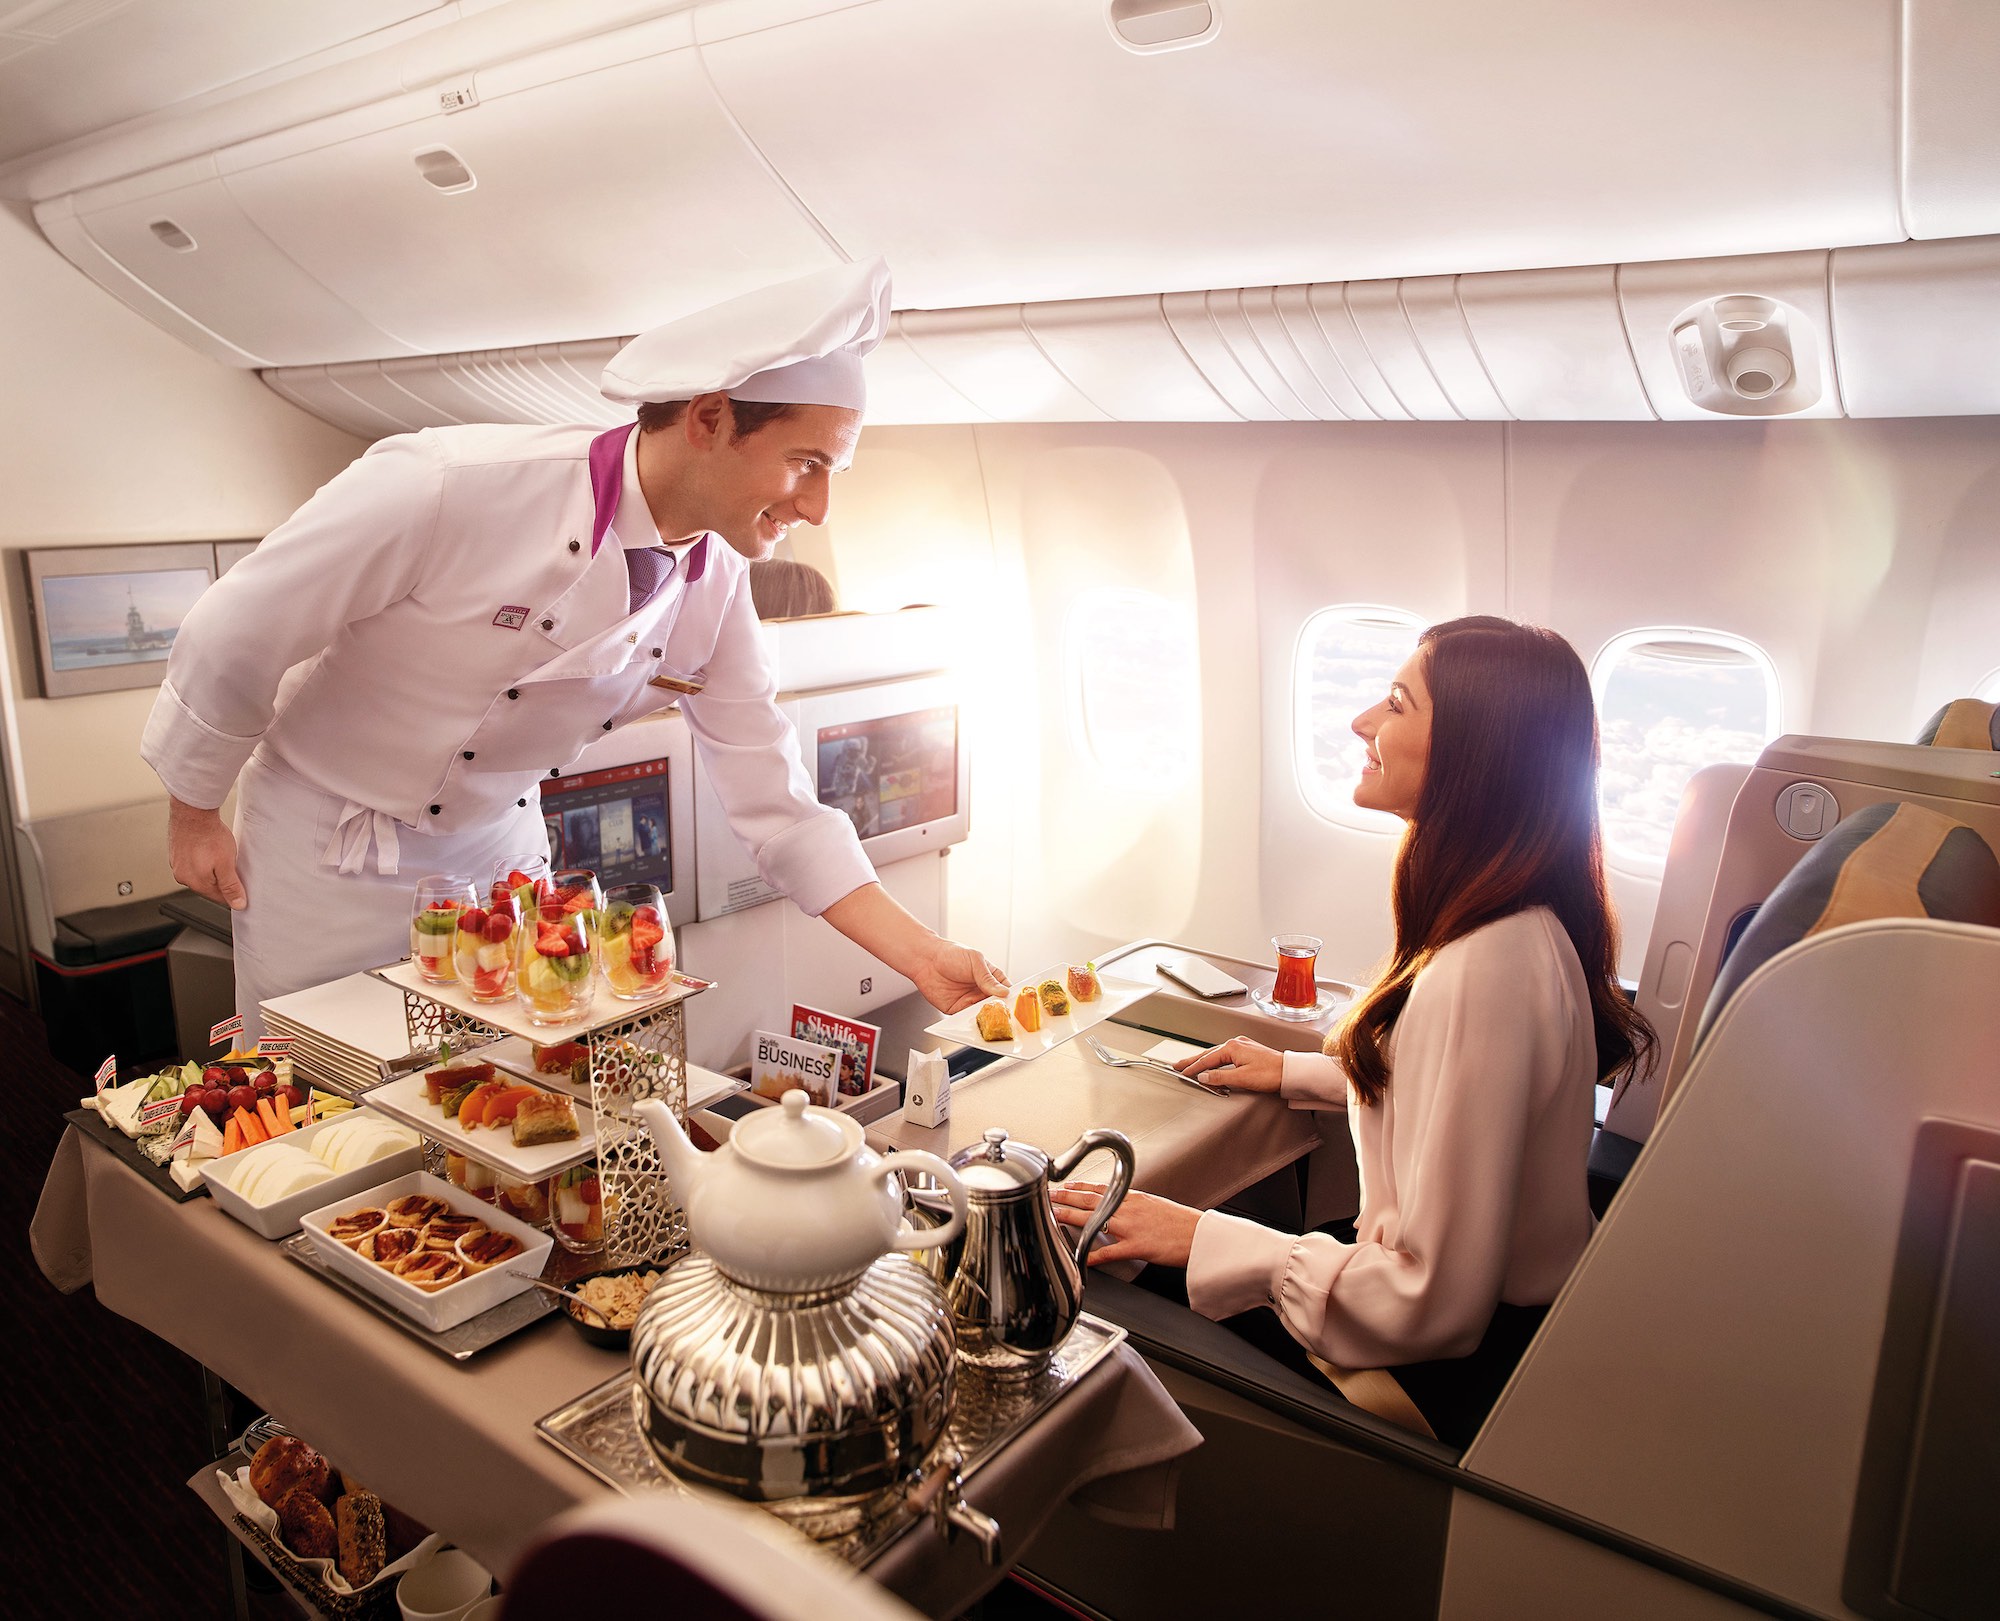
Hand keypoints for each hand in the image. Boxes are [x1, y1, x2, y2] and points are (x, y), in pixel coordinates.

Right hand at [167, 797, 246, 909]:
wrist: (193, 812)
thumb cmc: (209, 836)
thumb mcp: (227, 864)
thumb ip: (231, 886)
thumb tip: (238, 904)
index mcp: (196, 883)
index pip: (219, 898)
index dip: (233, 894)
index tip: (243, 889)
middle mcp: (183, 876)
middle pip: (209, 886)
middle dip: (223, 880)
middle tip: (233, 866)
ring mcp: (177, 864)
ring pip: (201, 874)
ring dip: (213, 868)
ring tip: (221, 855)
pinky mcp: (176, 853)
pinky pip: (193, 862)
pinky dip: (203, 859)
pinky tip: (210, 849)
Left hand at [909, 937, 1009, 1015]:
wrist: (926, 960)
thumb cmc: (951, 954)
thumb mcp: (975, 961)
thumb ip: (988, 978)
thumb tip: (1004, 992)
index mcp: (991, 977)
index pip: (1006, 990)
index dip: (1012, 998)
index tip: (1017, 1005)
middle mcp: (982, 991)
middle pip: (997, 1006)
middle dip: (1001, 1012)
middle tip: (1005, 1016)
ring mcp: (970, 1001)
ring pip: (984, 1015)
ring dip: (987, 1019)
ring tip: (991, 1020)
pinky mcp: (957, 1010)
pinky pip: (967, 1019)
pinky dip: (972, 1022)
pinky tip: (976, 1021)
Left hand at [1052, 1183, 1200, 1268]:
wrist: (1200, 1235)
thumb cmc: (1181, 1223)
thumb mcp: (1156, 1205)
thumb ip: (1135, 1206)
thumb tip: (1122, 1208)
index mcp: (1134, 1197)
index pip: (1101, 1188)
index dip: (1079, 1186)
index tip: (1064, 1184)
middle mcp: (1129, 1208)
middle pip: (1090, 1199)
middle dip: (1066, 1196)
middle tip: (1047, 1194)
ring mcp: (1131, 1226)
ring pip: (1093, 1218)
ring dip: (1070, 1216)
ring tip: (1053, 1215)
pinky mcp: (1136, 1246)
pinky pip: (1108, 1251)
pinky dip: (1091, 1254)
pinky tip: (1078, 1256)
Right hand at [1177, 1036, 1282, 1092]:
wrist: (1290, 1071)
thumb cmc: (1271, 1073)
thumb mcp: (1242, 1078)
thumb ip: (1220, 1077)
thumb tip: (1204, 1077)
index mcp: (1232, 1047)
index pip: (1207, 1059)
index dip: (1194, 1067)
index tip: (1183, 1073)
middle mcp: (1236, 1043)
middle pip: (1209, 1053)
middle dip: (1193, 1060)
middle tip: (1178, 1065)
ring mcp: (1242, 1046)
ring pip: (1217, 1053)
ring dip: (1203, 1060)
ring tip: (1191, 1065)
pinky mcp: (1248, 1051)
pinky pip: (1225, 1055)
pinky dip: (1215, 1060)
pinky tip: (1212, 1064)